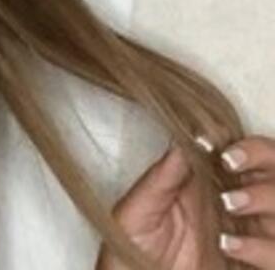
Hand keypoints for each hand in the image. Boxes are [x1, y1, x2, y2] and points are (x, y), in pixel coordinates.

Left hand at [95, 134, 274, 269]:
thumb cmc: (133, 247)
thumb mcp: (139, 209)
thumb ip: (162, 176)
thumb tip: (183, 137)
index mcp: (211, 186)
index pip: (249, 156)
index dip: (250, 149)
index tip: (228, 152)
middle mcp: (236, 209)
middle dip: (264, 163)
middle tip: (232, 166)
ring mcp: (248, 238)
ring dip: (263, 200)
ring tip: (229, 203)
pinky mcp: (251, 266)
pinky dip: (261, 249)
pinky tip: (229, 245)